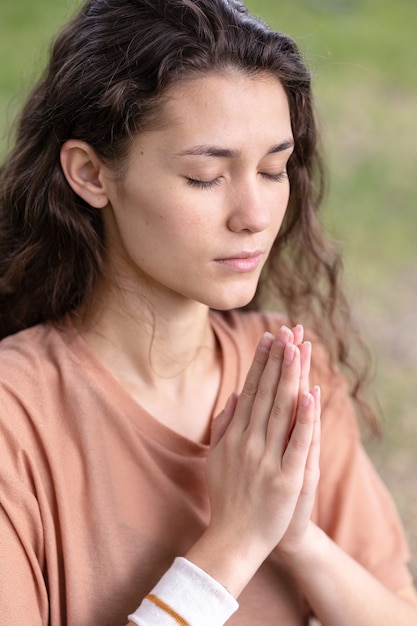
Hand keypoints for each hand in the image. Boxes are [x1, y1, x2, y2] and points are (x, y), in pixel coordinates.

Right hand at [207, 325, 318, 566]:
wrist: (233, 539)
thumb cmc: (226, 497)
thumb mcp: (215, 458)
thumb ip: (222, 426)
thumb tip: (233, 396)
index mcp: (234, 436)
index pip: (250, 391)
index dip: (260, 363)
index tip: (268, 338)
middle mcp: (248, 443)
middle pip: (266, 394)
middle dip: (277, 360)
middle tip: (285, 331)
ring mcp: (266, 460)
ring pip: (281, 411)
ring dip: (289, 378)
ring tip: (296, 349)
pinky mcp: (286, 479)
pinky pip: (297, 444)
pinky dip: (304, 420)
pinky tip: (310, 395)